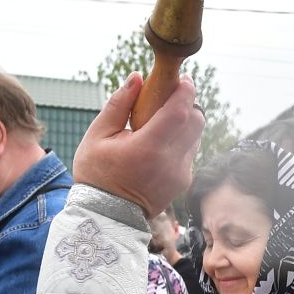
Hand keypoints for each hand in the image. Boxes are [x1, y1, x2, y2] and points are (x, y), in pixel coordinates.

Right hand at [71, 71, 205, 215]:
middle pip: (197, 122)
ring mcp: (180, 175)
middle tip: (173, 95)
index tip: (184, 79)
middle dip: (189, 104)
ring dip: (185, 122)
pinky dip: (181, 140)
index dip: (186, 91)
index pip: (179, 112)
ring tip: (164, 119)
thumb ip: (118, 104)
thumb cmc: (97, 173)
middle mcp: (171, 163)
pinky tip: (162, 140)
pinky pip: (190, 152)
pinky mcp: (183, 182)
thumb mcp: (97, 136)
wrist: (106, 216)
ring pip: (196, 137)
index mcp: (148, 149)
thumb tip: (137, 77)